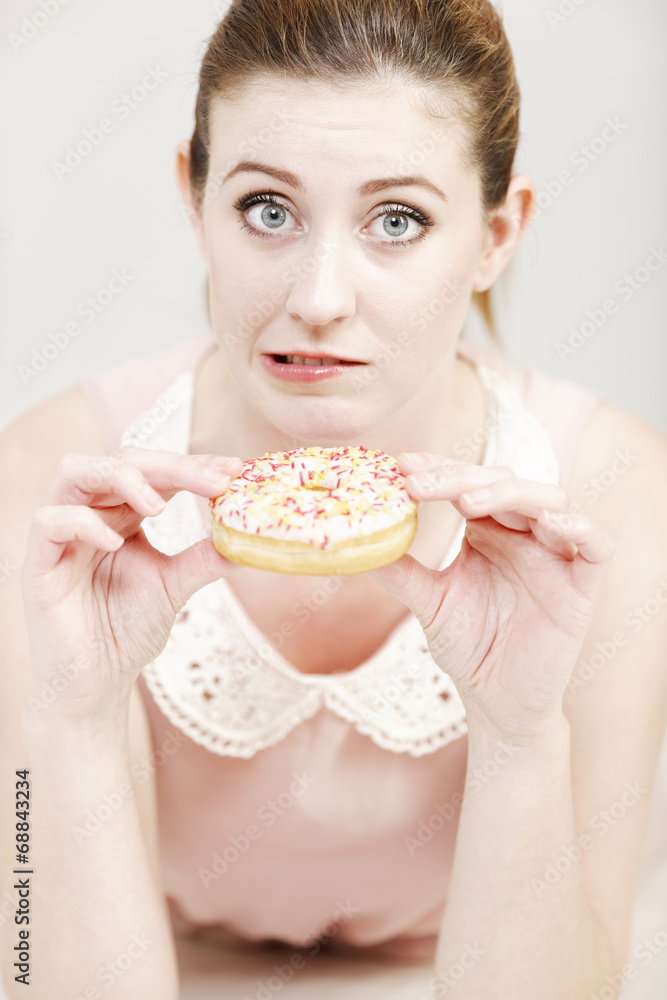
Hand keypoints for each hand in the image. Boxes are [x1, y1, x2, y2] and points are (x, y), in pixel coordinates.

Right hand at [20, 446, 242, 723]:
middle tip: (213, 481)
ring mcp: (62, 535)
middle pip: (120, 460)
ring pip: (73, 471)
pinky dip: (83, 523)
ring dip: (121, 476)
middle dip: (170, 465)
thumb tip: (248, 538)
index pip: (155, 471)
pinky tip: (115, 541)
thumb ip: (205, 558)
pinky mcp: (39, 563)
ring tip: (158, 505)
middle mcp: (91, 514)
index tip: (234, 471)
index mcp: (123, 514)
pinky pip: (49, 522)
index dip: (193, 465)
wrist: (95, 682)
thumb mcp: (175, 586)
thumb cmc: (126, 632)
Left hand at [369, 453, 615, 741]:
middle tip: (420, 483)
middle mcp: (523, 535)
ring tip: (468, 503)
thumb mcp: (429, 603)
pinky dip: (579, 527)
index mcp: (488, 531)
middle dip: (460, 478)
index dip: (438, 469)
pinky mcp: (582, 585)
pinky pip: (596, 544)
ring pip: (549, 501)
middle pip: (503, 483)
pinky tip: (547, 524)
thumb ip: (400, 569)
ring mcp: (555, 557)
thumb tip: (355, 541)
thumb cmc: (470, 650)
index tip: (400, 466)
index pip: (467, 483)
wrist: (498, 704)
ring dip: (510, 494)